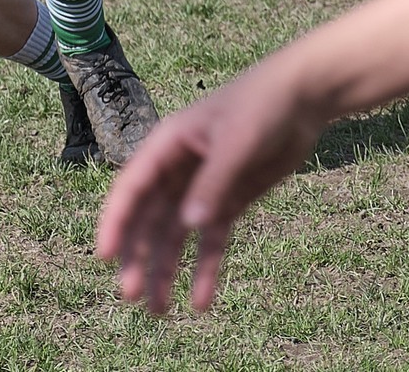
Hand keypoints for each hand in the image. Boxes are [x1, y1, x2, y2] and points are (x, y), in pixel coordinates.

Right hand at [96, 60, 326, 313]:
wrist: (303, 98)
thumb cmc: (263, 105)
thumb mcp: (237, 141)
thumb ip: (214, 183)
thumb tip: (188, 226)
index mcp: (168, 144)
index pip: (132, 187)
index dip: (116, 221)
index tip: (104, 256)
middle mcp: (178, 169)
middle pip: (149, 220)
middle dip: (138, 257)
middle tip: (130, 295)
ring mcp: (203, 187)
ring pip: (176, 237)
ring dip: (166, 271)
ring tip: (158, 311)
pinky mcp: (229, 201)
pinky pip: (212, 241)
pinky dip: (205, 269)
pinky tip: (202, 301)